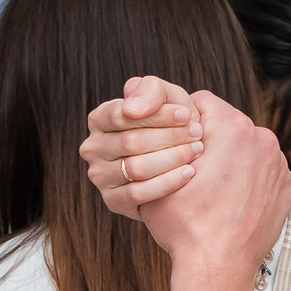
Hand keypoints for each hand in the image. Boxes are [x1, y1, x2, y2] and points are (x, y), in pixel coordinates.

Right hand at [81, 77, 202, 216]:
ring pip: (135, 168)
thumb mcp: (166, 98)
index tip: (186, 115)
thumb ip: (151, 90)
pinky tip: (188, 173)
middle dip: (168, 137)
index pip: (122, 115)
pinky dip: (167, 183)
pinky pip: (139, 193)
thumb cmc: (171, 124)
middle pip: (130, 142)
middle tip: (197, 135)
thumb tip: (132, 108)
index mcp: (99, 119)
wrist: (179, 159)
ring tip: (196, 151)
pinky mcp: (112, 201)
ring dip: (171, 159)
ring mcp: (100, 176)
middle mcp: (93, 147)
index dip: (157, 115)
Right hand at [132, 92, 290, 285]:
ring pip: (247, 147)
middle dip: (210, 140)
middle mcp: (262, 138)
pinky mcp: (287, 187)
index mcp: (232, 127)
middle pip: (227, 124)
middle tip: (191, 166)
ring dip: (232, 159)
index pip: (200, 102)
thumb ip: (156, 139)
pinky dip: (250, 180)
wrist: (218, 268)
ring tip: (213, 187)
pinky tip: (233, 200)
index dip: (181, 121)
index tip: (175, 141)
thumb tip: (148, 120)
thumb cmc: (185, 224)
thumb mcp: (155, 175)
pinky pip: (264, 171)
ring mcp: (278, 164)